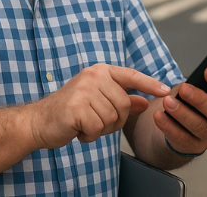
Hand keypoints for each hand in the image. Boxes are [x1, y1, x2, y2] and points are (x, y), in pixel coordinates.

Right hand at [29, 64, 170, 148]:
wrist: (39, 122)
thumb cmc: (71, 111)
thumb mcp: (99, 103)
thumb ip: (122, 101)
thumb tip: (145, 103)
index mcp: (100, 71)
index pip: (131, 75)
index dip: (150, 84)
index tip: (167, 90)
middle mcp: (93, 76)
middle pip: (124, 104)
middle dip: (114, 120)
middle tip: (95, 121)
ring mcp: (84, 89)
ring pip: (112, 118)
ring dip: (100, 129)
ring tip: (84, 124)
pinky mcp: (76, 106)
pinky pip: (98, 127)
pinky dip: (90, 135)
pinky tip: (78, 130)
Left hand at [153, 59, 206, 154]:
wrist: (188, 127)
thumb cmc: (199, 100)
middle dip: (199, 99)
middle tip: (183, 89)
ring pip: (198, 126)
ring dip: (182, 113)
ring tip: (167, 102)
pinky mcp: (192, 146)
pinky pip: (181, 138)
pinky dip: (169, 127)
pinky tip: (158, 116)